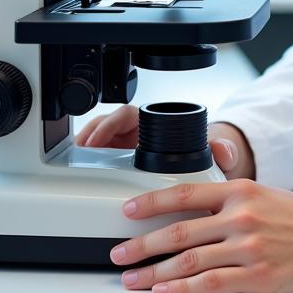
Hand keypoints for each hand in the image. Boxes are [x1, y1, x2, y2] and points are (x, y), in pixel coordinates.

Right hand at [74, 106, 255, 177]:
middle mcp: (136, 134)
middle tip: (78, 152)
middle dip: (88, 136)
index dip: (108, 124)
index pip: (124, 115)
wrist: (203, 169)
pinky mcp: (117, 166)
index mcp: (152, 124)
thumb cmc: (202, 152)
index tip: (97, 138)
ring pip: (97, 143)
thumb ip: (219, 149)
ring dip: (82, 150)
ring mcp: (124, 150)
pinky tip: (76, 177)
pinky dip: (84, 166)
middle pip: (105, 127)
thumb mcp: (210, 151)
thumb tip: (223, 150)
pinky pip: (96, 162)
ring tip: (70, 163)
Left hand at [109, 179, 292, 292]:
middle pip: (179, 231)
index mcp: (242, 191)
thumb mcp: (266, 195)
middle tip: (117, 253)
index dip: (151, 203)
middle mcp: (241, 217)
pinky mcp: (257, 277)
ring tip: (132, 280)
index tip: (127, 211)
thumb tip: (194, 211)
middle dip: (142, 244)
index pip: (186, 192)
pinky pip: (210, 283)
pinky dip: (182, 289)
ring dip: (154, 272)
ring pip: (188, 260)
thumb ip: (232, 200)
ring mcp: (248, 248)